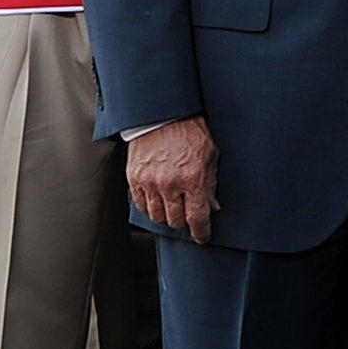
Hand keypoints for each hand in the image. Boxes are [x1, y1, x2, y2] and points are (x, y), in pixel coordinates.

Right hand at [128, 116, 219, 244]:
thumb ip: (211, 182)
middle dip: (184, 223)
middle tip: (188, 218)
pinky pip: (141, 204)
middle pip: (175, 221)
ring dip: (167, 216)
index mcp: (193, 177)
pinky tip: (158, 200)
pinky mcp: (134, 177)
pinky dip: (150, 207)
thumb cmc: (190, 129)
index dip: (201, 232)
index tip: (202, 236)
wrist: (164, 112)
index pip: (197, 218)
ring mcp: (150, 181)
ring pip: (157, 216)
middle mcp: (170, 183)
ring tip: (174, 208)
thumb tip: (212, 206)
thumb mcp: (211, 153)